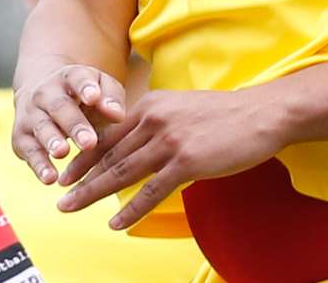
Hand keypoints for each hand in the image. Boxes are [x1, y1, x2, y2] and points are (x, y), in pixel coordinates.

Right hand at [12, 64, 126, 183]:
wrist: (44, 94)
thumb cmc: (85, 94)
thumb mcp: (102, 87)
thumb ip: (111, 97)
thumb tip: (118, 115)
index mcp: (70, 77)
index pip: (77, 78)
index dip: (85, 87)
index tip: (94, 97)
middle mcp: (45, 93)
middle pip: (59, 107)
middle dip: (74, 125)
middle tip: (89, 142)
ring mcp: (30, 115)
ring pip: (41, 127)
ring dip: (52, 142)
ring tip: (63, 153)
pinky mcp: (20, 137)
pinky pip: (28, 151)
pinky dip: (38, 165)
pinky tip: (50, 178)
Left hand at [55, 88, 283, 229]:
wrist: (266, 113)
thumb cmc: (231, 113)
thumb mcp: (187, 107)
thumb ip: (161, 122)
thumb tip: (140, 144)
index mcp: (154, 104)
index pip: (110, 134)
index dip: (86, 156)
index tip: (68, 173)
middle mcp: (157, 120)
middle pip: (110, 155)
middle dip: (81, 178)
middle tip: (61, 197)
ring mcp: (171, 141)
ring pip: (122, 173)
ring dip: (93, 194)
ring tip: (72, 209)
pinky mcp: (187, 161)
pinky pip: (151, 191)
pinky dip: (131, 209)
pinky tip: (117, 222)